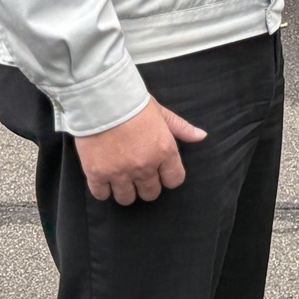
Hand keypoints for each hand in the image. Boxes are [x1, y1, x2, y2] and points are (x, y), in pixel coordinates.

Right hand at [75, 97, 205, 204]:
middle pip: (151, 194)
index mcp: (164, 151)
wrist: (102, 99)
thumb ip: (181, 128)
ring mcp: (120, 173)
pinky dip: (103, 189)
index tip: (160, 171)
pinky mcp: (97, 174)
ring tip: (121, 176)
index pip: (174, 180)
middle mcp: (144, 166)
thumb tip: (201, 136)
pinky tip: (104, 177)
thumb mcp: (162, 113)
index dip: (168, 176)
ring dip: (125, 190)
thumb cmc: (135, 104)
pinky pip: (102, 195)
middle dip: (147, 185)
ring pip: (127, 199)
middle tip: (139, 172)